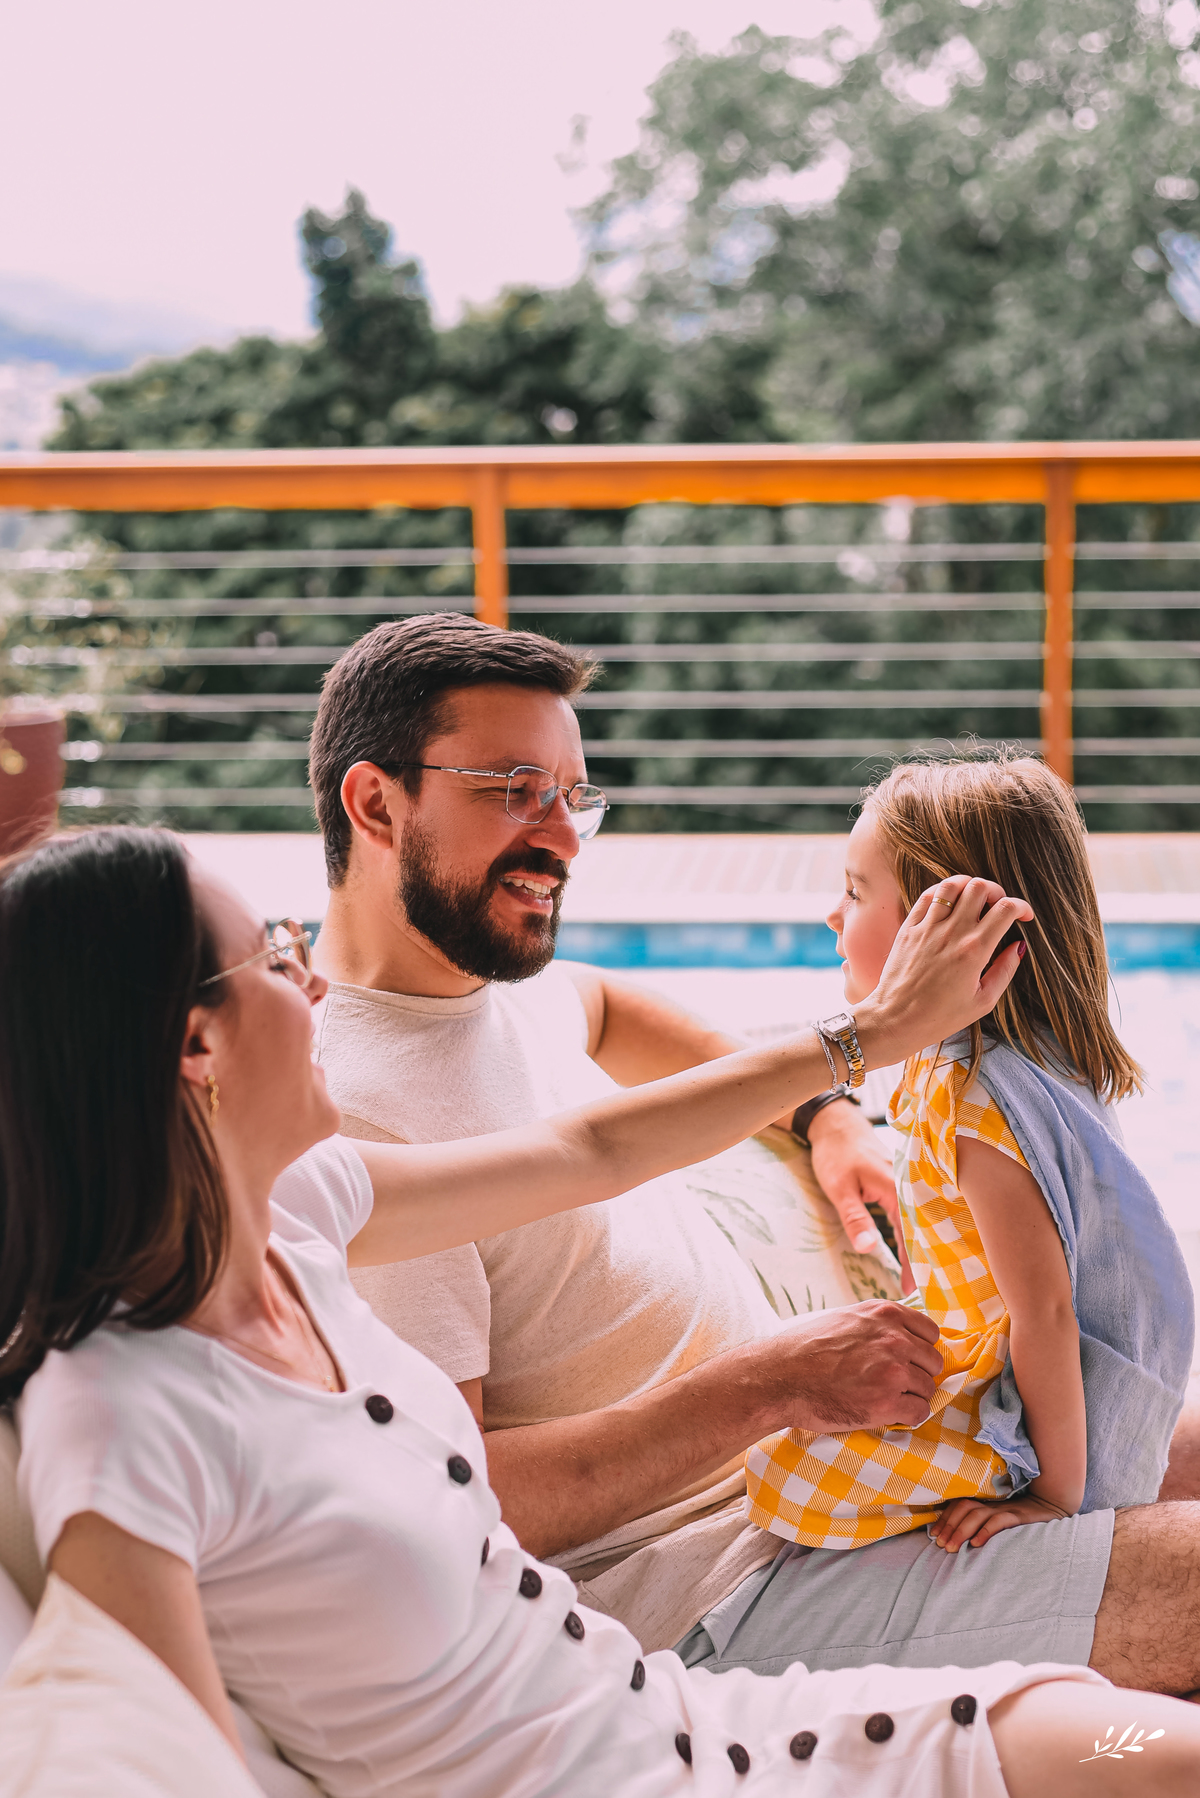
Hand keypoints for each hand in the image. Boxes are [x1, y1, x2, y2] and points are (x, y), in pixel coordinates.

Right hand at [756, 1300, 942, 1434]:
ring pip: (928, 1388)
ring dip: (911, 1396)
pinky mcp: (887, 1403)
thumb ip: (879, 1324)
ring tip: (886, 1399)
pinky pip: (919, 1413)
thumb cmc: (807, 1348)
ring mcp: (893, 1371)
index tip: (907, 1361)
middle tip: (894, 1383)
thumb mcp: (847, 1318)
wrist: (781, 1376)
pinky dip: (907, 1417)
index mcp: (886, 1314)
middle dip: (918, 1374)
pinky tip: (888, 1414)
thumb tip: (904, 1335)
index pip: (930, 1333)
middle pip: (933, 1362)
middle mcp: (895, 1339)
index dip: (919, 1350)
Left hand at [806, 1102, 914, 1291]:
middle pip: (922, 1228)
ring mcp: (906, 1182)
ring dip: (920, 1245)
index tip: (913, 1289)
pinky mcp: (901, 1182)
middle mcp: (908, 1186)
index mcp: (897, 1188)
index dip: (912, 1262)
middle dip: (925, 1258)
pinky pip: (912, 1210)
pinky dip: (914, 1230)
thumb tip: (868, 1250)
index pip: (910, 1233)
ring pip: (918, 1220)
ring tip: (922, 1274)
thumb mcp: (840, 1189)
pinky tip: (916, 1245)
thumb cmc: (836, 1154)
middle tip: (926, 1289)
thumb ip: (855, 1218)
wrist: (836, 1124)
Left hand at [857, 876, 1034, 1068]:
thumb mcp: (983, 1002)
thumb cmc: (940, 1017)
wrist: (896, 1020)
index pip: (1006, 909)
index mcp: (974, 951)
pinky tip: (950, 903)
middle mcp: (951, 933)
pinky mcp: (909, 928)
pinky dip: (943, 892)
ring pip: (952, 885)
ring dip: (969, 885)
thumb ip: (1005, 970)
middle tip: (999, 906)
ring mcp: (927, 928)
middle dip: (996, 891)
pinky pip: (927, 896)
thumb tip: (1018, 946)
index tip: (1025, 916)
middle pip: (979, 887)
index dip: (1022, 906)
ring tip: (975, 899)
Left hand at [931, 1492, 1070, 1552]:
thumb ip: (980, 1525)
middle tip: (940, 1545)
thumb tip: (955, 1538)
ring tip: (952, 1548)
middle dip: (949, 1526)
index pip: (958, 1505)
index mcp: (985, 1503)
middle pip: (964, 1507)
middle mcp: (992, 1503)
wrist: (1051, 1509)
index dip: (944, 1518)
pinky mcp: (1019, 1517)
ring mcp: (1005, 1508)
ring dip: (961, 1531)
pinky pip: (1000, 1521)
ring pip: (977, 1514)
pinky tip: (977, 1544)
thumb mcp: (998, 1520)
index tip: (934, 1535)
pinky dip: (986, 1531)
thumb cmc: (1021, 1520)